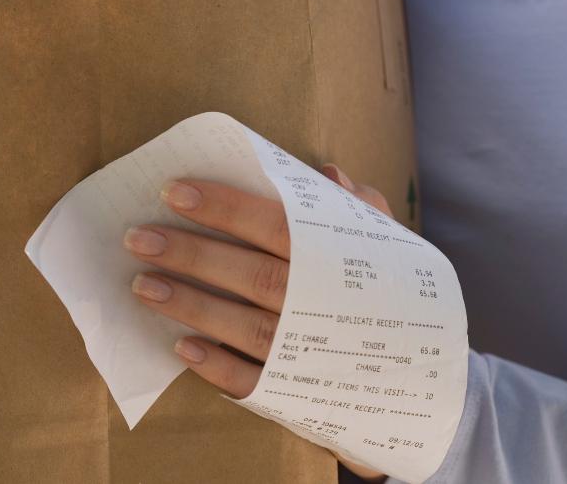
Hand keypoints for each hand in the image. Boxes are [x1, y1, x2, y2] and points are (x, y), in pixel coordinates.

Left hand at [123, 164, 389, 480]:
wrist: (429, 377)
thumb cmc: (396, 295)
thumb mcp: (389, 244)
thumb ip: (359, 206)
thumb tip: (326, 173)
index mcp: (338, 259)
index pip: (274, 224)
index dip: (224, 207)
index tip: (173, 192)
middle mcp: (322, 305)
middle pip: (250, 276)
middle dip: (191, 255)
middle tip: (138, 238)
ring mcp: (310, 353)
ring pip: (244, 328)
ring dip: (191, 306)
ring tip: (142, 286)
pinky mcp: (299, 391)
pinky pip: (254, 382)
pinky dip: (217, 367)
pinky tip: (181, 348)